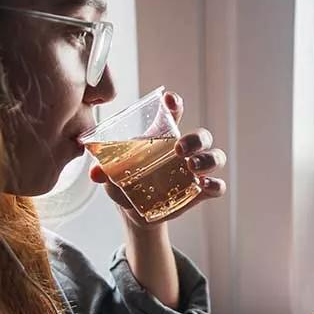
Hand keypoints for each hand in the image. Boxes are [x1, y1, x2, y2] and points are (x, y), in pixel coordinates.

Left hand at [90, 91, 226, 228]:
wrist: (135, 212)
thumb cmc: (125, 183)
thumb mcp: (112, 176)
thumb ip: (105, 171)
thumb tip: (95, 173)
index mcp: (163, 136)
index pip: (174, 113)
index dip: (174, 104)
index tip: (170, 101)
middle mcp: (185, 150)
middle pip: (202, 136)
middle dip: (195, 138)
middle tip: (179, 148)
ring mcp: (197, 170)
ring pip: (215, 156)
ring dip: (207, 159)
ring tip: (192, 167)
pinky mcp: (202, 191)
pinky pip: (218, 186)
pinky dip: (215, 184)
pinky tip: (204, 186)